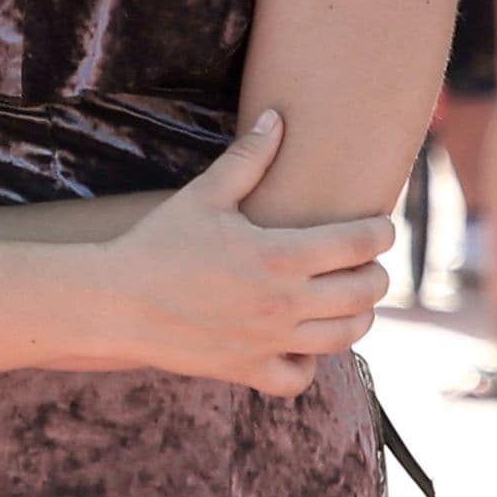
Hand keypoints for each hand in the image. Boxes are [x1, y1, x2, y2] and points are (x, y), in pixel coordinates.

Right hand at [84, 113, 394, 397]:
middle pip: (365, 293)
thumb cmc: (157, 243)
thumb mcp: (204, 195)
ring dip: (357, 318)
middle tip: (366, 264)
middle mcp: (283, 302)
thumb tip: (277, 118)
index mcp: (279, 255)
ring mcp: (268, 341)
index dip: (382, 232)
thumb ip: (248, 158)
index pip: (360, 243)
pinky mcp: (247, 370)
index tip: (382, 227)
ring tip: (346, 302)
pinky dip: (309, 363)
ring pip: (345, 337)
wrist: (114, 304)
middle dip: (376, 275)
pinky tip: (300, 344)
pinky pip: (299, 378)